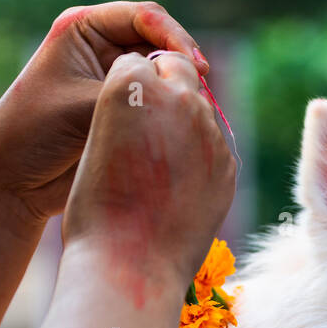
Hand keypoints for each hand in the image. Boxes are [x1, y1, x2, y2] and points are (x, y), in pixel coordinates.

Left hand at [0, 2, 207, 230]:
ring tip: (196, 111)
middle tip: (202, 89)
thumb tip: (184, 93)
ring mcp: (116, 82)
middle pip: (161, 43)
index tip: (196, 67)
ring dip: (182, 90)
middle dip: (183, 63)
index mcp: (84, 29)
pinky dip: (176, 113)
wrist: (17, 180)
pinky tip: (187, 128)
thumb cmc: (36, 132)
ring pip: (165, 76)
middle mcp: (102, 50)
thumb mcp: (87, 105)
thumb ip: (134, 95)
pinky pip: (161, 105)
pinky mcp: (126, 114)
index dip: (175, 37)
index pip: (143, 17)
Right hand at [62, 49, 235, 300]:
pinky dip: (201, 158)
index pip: (139, 63)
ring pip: (201, 111)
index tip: (126, 113)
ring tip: (161, 166)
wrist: (130, 264)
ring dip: (186, 125)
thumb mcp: (98, 142)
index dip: (132, 86)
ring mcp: (209, 133)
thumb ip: (131, 112)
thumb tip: (163, 106)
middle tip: (151, 128)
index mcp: (130, 84)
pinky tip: (180, 186)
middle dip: (168, 91)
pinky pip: (215, 147)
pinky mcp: (229, 165)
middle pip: (179, 73)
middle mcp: (177, 99)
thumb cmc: (97, 208)